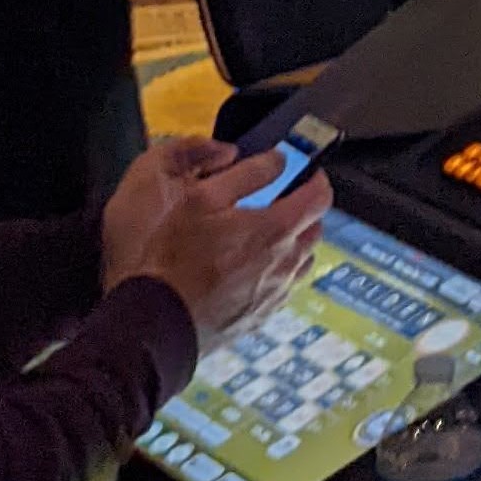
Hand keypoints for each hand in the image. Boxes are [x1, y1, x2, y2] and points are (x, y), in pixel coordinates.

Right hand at [104, 151, 329, 344]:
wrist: (160, 321)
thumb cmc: (176, 258)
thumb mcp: (203, 198)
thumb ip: (248, 174)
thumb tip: (279, 159)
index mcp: (276, 230)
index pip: (320, 197)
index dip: (316, 180)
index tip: (306, 174)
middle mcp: (285, 263)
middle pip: (314, 229)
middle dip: (303, 211)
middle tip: (278, 204)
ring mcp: (276, 293)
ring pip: (301, 260)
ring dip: (292, 244)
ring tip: (261, 238)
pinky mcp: (262, 316)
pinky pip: (283, 287)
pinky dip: (277, 272)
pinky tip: (249, 270)